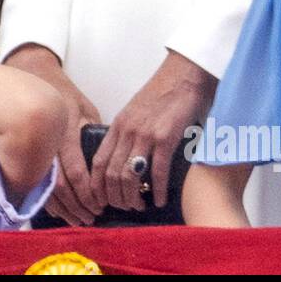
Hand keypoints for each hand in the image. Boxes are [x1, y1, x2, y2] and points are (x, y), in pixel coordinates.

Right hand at [4, 44, 102, 224]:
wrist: (32, 79)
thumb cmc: (62, 93)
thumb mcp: (85, 107)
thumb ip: (93, 132)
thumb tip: (104, 156)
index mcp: (65, 134)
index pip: (76, 172)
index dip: (88, 192)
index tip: (100, 203)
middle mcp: (49, 146)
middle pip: (60, 187)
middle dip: (77, 206)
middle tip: (91, 218)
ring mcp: (36, 151)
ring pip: (47, 189)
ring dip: (64, 208)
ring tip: (78, 219)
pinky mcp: (29, 154)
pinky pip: (38, 183)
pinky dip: (49, 201)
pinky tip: (60, 210)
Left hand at [90, 49, 215, 211]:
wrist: (184, 73)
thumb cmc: (163, 93)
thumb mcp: (135, 112)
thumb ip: (128, 133)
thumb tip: (125, 159)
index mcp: (118, 125)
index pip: (97, 162)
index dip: (97, 186)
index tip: (102, 200)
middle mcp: (127, 131)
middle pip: (111, 174)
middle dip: (115, 197)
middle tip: (124, 208)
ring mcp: (145, 134)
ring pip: (129, 176)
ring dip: (133, 197)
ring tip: (141, 205)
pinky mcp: (166, 137)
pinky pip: (158, 171)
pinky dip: (158, 190)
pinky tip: (159, 199)